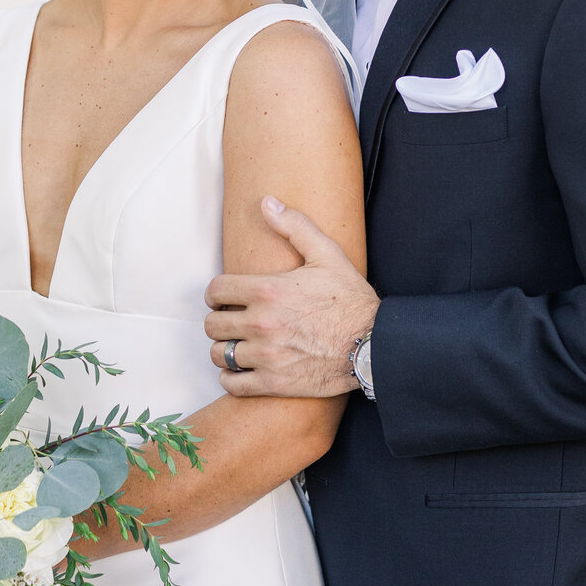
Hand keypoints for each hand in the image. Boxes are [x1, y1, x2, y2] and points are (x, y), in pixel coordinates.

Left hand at [205, 197, 378, 397]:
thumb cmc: (351, 300)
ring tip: (237, 344)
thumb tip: (267, 202)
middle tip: (232, 320)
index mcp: (268, 290)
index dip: (216, 292)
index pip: (215, 290)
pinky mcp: (273, 382)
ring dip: (224, 348)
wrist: (373, 344)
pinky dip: (231, 377)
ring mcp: (266, 355)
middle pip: (212, 323)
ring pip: (219, 354)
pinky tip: (242, 368)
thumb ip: (294, 226)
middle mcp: (262, 323)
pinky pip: (232, 383)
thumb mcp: (327, 254)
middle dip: (219, 319)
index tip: (223, 297)